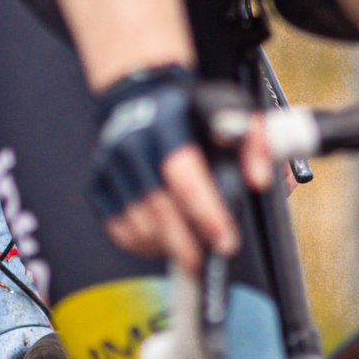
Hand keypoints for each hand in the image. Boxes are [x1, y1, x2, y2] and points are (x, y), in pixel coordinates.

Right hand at [96, 79, 275, 271]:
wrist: (139, 93)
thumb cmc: (189, 108)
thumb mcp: (230, 109)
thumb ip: (253, 140)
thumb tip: (260, 180)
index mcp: (167, 125)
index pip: (185, 178)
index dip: (206, 214)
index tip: (226, 242)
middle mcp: (132, 145)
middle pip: (158, 210)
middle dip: (185, 246)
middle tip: (205, 264)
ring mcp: (110, 166)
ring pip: (137, 224)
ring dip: (164, 246)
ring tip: (187, 251)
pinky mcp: (98, 183)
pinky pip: (117, 227)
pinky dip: (141, 243)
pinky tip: (162, 242)